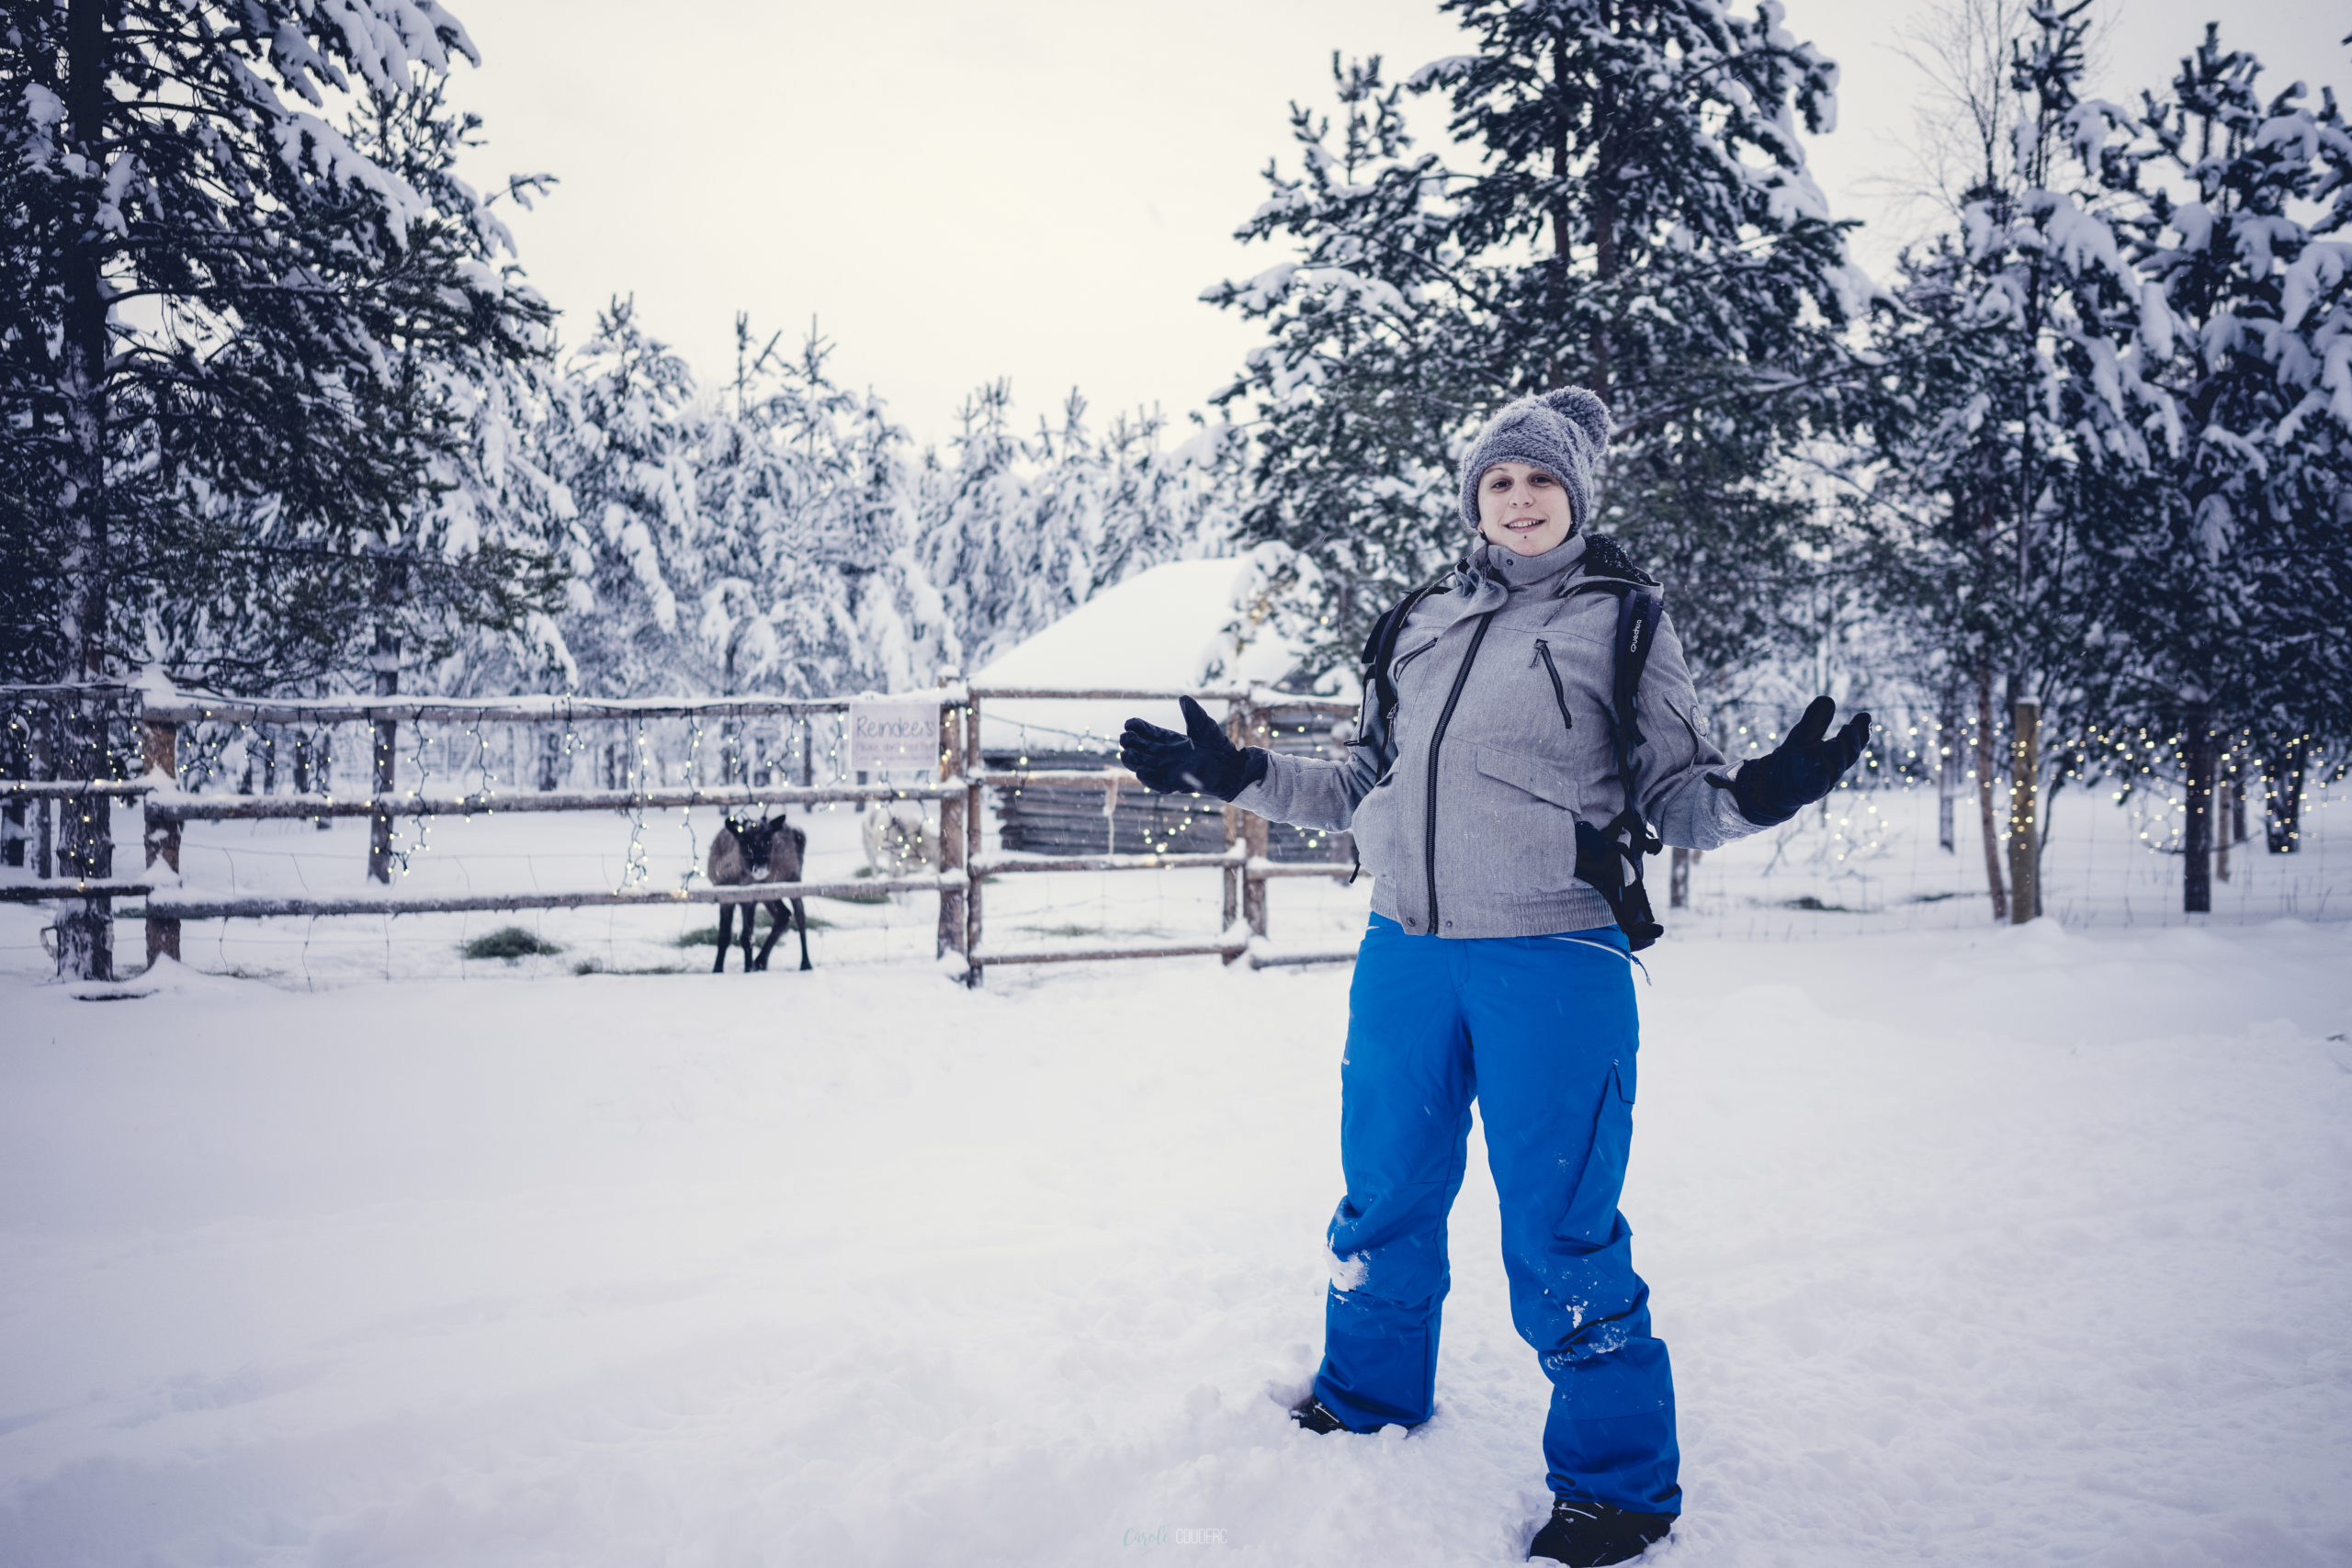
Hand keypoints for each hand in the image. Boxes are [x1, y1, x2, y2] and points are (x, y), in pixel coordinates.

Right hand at [1118, 696, 1266, 800]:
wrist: (1231, 765)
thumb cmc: (1217, 744)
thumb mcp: (1203, 725)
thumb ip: (1192, 713)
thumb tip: (1183, 698)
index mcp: (1170, 741)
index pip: (1148, 733)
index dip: (1138, 728)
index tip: (1128, 722)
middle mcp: (1166, 755)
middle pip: (1142, 750)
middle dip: (1131, 744)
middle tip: (1125, 737)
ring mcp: (1170, 770)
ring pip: (1145, 766)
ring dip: (1134, 761)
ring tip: (1125, 754)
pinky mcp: (1176, 783)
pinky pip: (1159, 783)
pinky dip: (1149, 779)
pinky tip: (1141, 771)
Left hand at [1730, 696, 1870, 826]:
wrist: (1770, 785)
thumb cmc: (1792, 760)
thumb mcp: (1801, 736)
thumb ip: (1815, 720)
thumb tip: (1828, 699)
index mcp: (1835, 754)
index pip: (1853, 742)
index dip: (1862, 732)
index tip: (1865, 717)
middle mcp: (1832, 769)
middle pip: (1849, 756)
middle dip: (1851, 743)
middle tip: (1849, 727)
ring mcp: (1821, 782)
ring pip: (1835, 772)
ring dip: (1836, 758)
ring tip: (1834, 743)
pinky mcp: (1806, 794)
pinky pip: (1816, 788)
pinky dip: (1819, 779)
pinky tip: (1819, 768)